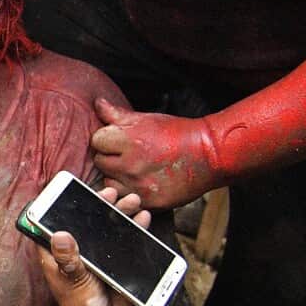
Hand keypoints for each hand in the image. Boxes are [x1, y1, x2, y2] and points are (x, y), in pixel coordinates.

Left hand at [36, 188, 151, 305]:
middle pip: (83, 220)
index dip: (60, 204)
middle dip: (98, 204)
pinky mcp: (112, 262)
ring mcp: (93, 255)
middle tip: (112, 193)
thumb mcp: (74, 281)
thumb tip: (59, 234)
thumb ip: (68, 259)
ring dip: (118, 213)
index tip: (74, 190)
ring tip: (132, 201)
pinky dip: (132, 227)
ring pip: (104, 227)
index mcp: (54, 254)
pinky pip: (122, 239)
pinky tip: (142, 218)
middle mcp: (73, 251)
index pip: (51, 222)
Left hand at [91, 99, 222, 208]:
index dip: (106, 139)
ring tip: (133, 170)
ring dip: (116, 178)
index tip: (117, 140)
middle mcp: (131, 164)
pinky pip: (124, 199)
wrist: (209, 155)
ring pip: (109, 183)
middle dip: (110, 157)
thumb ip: (117, 114)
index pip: (97, 140)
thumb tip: (98, 103)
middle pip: (100, 162)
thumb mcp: (147, 118)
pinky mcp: (148, 201)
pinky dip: (128, 192)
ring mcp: (139, 185)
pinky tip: (140, 182)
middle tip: (126, 155)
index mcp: (129, 140)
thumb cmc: (177, 133)